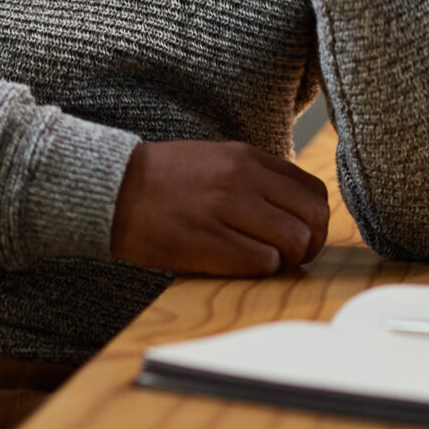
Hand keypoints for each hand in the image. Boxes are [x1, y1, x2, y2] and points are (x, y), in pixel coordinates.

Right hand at [109, 140, 330, 275]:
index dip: (315, 219)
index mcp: (249, 159)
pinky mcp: (210, 242)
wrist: (113, 191)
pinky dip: (261, 270)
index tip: (301, 232)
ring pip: (295, 242)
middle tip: (292, 255)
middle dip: (310, 243)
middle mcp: (245, 180)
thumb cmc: (166, 182)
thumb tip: (297, 209)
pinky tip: (241, 265)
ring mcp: (228, 210)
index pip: (314, 192)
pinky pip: (263, 262)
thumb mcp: (218, 161)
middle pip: (313, 219)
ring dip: (287, 260)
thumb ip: (258, 178)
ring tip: (265, 260)